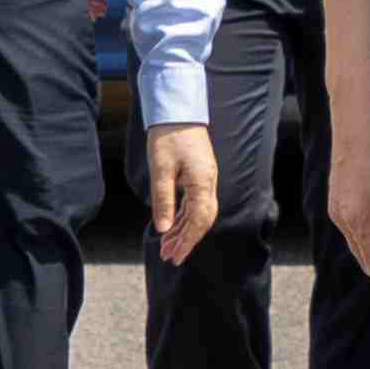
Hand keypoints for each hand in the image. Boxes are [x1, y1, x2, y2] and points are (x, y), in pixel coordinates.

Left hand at [142, 124, 219, 265]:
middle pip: (202, 220)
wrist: (178, 111)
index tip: (174, 256)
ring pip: (198, 213)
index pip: (198, 220)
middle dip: (186, 241)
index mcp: (203, 182)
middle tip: (169, 257)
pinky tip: (172, 228)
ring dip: (183, 231)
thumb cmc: (168, 136)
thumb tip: (163, 229)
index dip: (187, 240)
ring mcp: (205, 180)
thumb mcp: (160, 168)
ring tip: (167, 247)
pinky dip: (183, 218)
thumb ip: (163, 199)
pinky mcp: (199, 177)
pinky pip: (194, 204)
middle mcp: (209, 183)